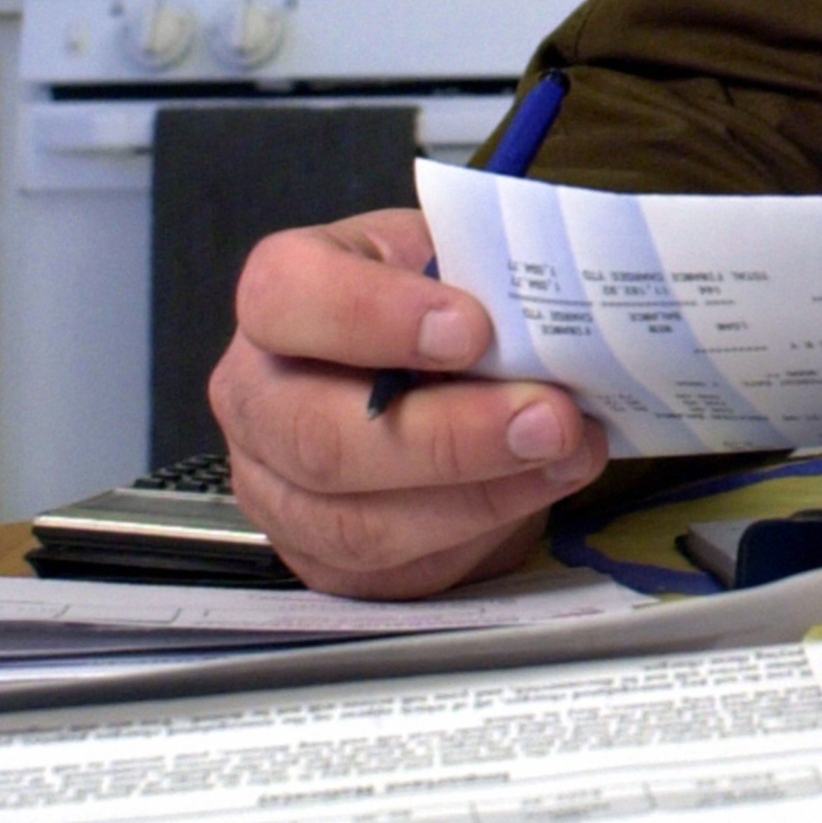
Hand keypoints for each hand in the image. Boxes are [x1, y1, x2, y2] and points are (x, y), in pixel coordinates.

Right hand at [210, 208, 608, 598]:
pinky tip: (543, 485)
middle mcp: (255, 396)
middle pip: (319, 436)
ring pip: (357, 522)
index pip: (286, 297)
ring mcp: (274, 489)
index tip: (472, 329)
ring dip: (479, 495)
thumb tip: (546, 317)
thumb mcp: (457, 255)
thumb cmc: (446, 294)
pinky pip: (392, 567)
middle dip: (450, 436)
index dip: (373, 315)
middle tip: (550, 418)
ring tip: (566, 453)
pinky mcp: (320, 558)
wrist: (440, 370)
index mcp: (279, 295)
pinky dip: (481, 528)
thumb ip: (481, 277)